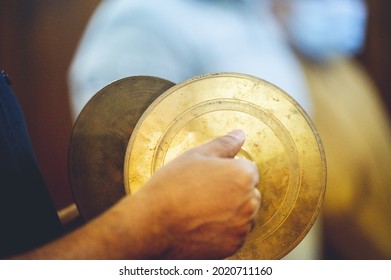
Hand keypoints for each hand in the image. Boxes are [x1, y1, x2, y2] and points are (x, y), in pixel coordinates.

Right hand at [135, 129, 260, 258]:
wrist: (152, 225)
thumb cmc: (172, 187)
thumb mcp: (196, 156)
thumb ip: (224, 144)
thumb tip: (240, 134)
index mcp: (244, 176)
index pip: (248, 169)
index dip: (228, 171)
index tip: (210, 177)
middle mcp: (249, 202)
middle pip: (249, 192)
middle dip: (234, 191)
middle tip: (204, 193)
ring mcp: (242, 227)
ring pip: (243, 214)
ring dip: (231, 211)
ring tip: (202, 210)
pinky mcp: (233, 246)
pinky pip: (235, 233)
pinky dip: (224, 230)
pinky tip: (202, 224)